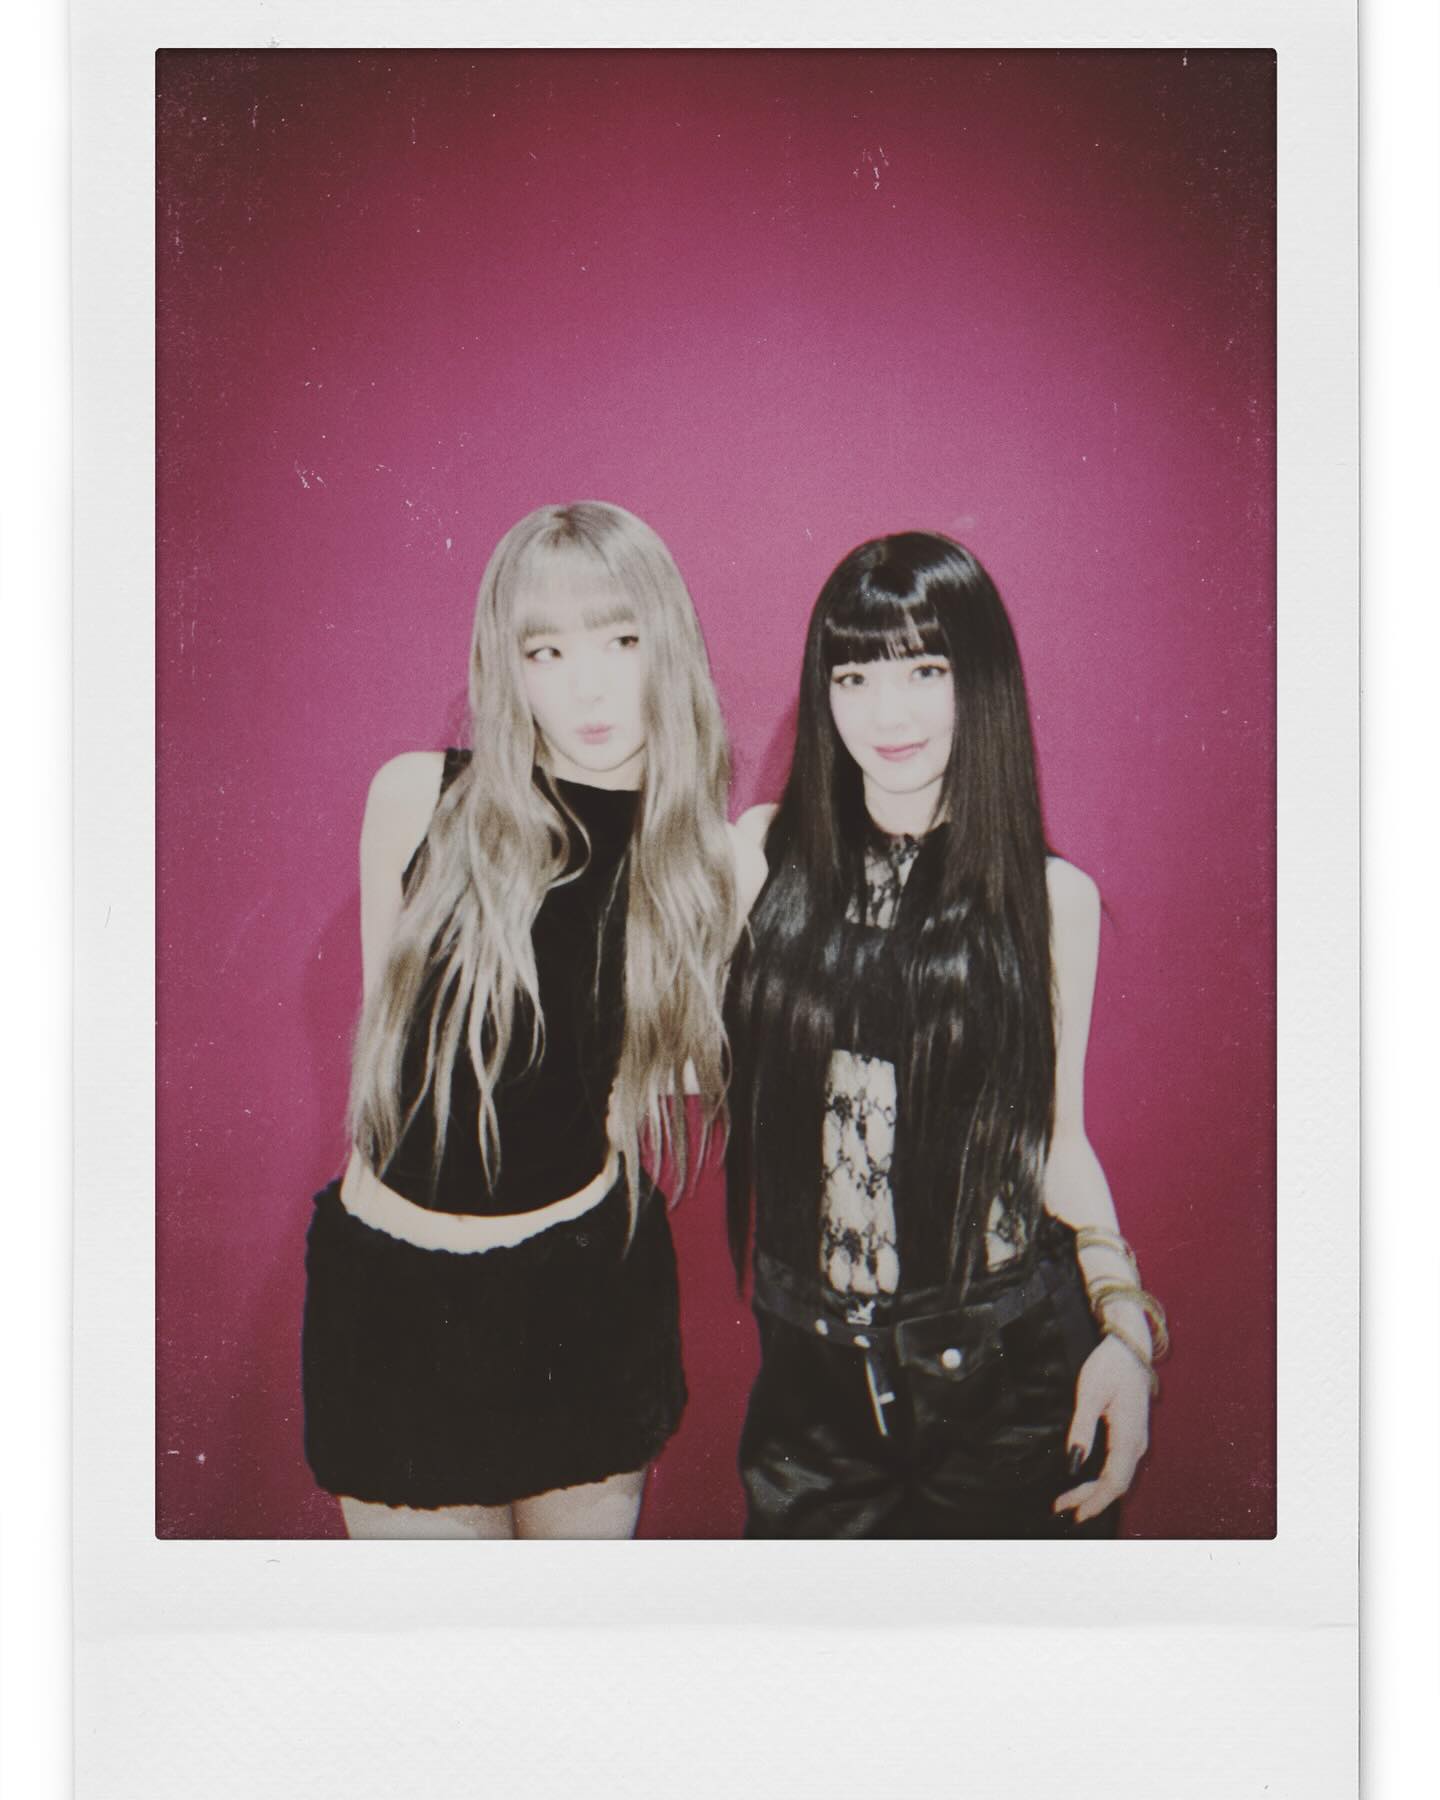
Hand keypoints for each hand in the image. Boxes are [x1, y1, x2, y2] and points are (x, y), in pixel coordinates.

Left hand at [1052, 1334, 1151, 1523]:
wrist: (1130, 1345)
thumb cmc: (1110, 1365)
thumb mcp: (1090, 1392)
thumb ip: (1081, 1428)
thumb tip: (1074, 1463)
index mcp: (1128, 1435)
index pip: (1115, 1482)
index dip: (1094, 1501)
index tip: (1072, 1512)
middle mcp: (1137, 1442)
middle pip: (1117, 1484)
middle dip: (1090, 1500)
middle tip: (1061, 1507)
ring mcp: (1136, 1439)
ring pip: (1118, 1477)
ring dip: (1095, 1492)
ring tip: (1069, 1500)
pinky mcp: (1131, 1434)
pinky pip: (1119, 1467)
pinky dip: (1102, 1480)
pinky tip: (1085, 1481)